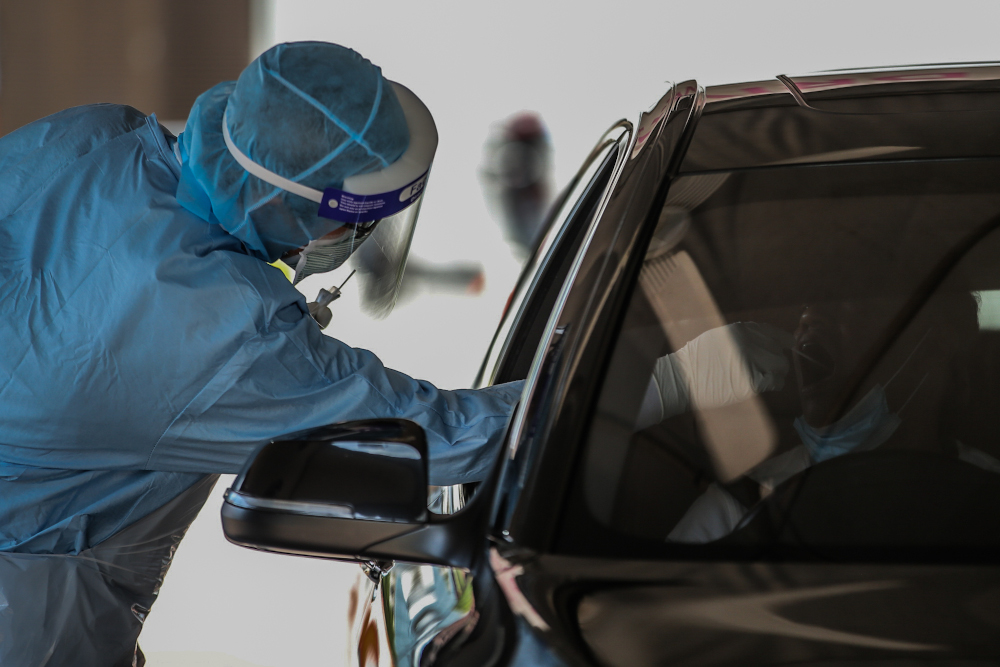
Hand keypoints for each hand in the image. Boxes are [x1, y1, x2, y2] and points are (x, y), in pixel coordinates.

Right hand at [641, 322, 793, 425]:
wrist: (683, 378)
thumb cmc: (696, 359)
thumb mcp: (718, 337)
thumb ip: (740, 336)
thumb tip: (762, 339)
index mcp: (741, 330)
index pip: (772, 332)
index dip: (783, 340)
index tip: (788, 344)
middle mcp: (749, 343)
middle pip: (778, 351)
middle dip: (776, 360)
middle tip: (769, 368)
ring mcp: (751, 362)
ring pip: (780, 366)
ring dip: (776, 372)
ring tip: (767, 378)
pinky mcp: (752, 381)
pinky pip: (775, 382)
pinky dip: (774, 384)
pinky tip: (766, 385)